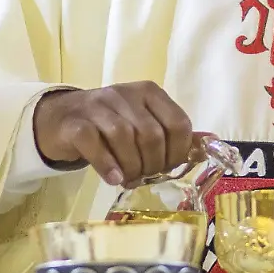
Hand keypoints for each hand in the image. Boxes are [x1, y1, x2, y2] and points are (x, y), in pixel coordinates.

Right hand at [31, 81, 194, 187]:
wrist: (61, 120)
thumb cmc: (110, 125)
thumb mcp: (144, 122)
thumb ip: (174, 133)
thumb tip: (212, 143)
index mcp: (149, 93)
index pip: (178, 123)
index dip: (177, 152)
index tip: (166, 168)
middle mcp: (125, 93)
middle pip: (152, 134)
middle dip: (152, 163)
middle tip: (144, 177)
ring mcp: (97, 105)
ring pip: (123, 136)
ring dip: (131, 166)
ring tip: (129, 179)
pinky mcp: (75, 122)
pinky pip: (94, 143)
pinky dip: (107, 164)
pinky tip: (113, 178)